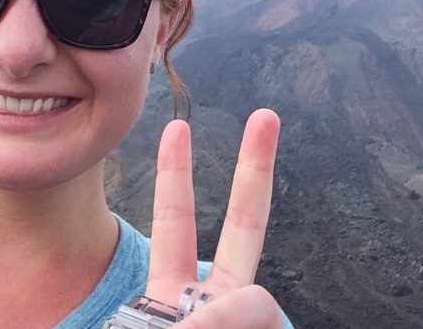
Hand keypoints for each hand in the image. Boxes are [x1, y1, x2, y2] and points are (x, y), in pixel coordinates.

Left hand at [146, 108, 283, 327]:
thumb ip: (156, 317)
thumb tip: (192, 318)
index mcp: (175, 290)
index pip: (176, 221)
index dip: (175, 174)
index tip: (176, 129)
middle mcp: (219, 299)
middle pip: (247, 223)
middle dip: (255, 168)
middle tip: (266, 115)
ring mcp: (248, 321)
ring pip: (258, 301)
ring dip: (224, 320)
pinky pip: (262, 319)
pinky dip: (229, 327)